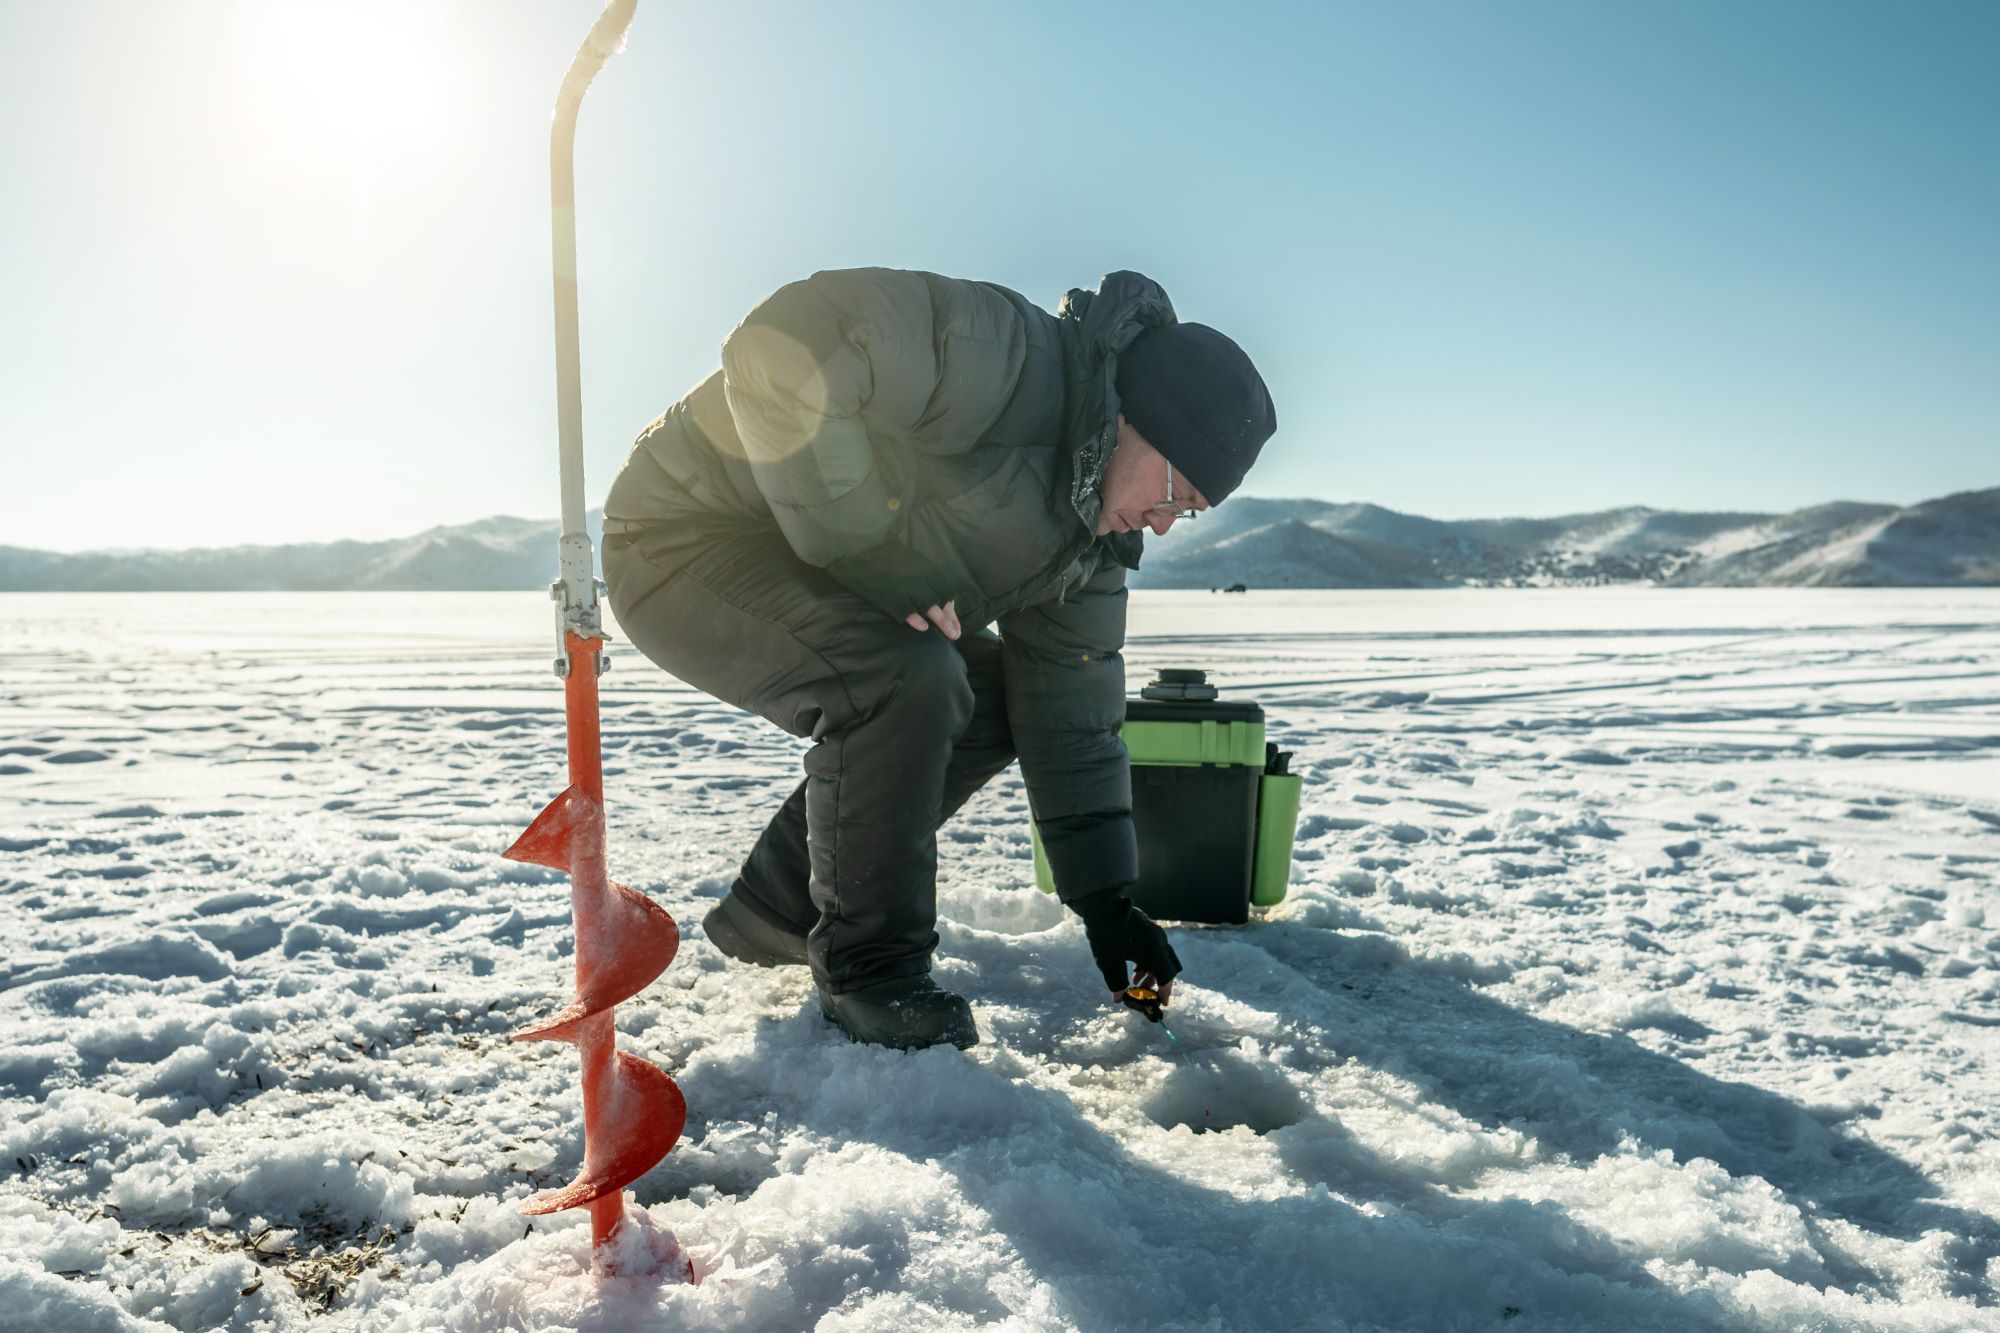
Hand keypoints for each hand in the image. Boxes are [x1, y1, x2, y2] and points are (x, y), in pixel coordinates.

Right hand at [824, 542, 959, 639]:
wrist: (862, 553)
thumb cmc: (887, 558)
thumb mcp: (911, 561)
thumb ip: (924, 575)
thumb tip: (935, 593)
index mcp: (927, 569)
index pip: (946, 591)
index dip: (952, 609)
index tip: (955, 621)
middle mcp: (921, 578)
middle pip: (942, 601)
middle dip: (951, 618)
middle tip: (955, 634)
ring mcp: (908, 588)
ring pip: (930, 607)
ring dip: (942, 622)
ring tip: (950, 635)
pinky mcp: (893, 596)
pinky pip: (908, 610)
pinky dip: (917, 620)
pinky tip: (923, 629)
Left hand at [1072, 888, 1181, 1003]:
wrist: (1101, 905)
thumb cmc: (1104, 934)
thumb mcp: (1108, 962)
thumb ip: (1117, 982)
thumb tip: (1120, 998)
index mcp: (1153, 949)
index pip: (1167, 975)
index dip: (1165, 991)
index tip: (1162, 1003)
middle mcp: (1159, 940)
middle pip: (1169, 967)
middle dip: (1160, 982)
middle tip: (1147, 993)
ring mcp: (1156, 932)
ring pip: (1162, 958)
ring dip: (1153, 972)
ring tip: (1136, 982)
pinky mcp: (1150, 929)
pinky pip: (1156, 949)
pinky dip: (1149, 961)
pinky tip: (1135, 969)